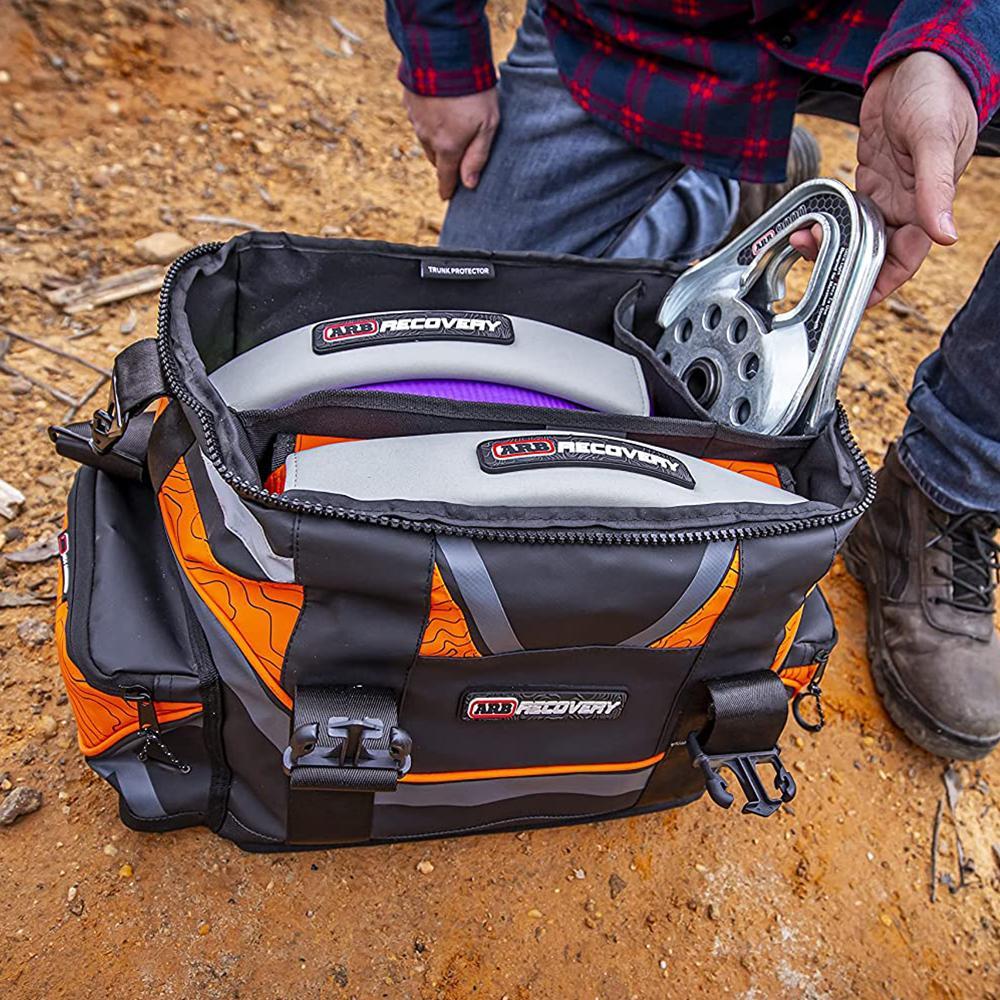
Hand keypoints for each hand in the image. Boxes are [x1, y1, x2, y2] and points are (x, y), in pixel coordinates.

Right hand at [403, 88, 499, 199]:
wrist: (445, 54)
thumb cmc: (474, 90)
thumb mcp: (487, 125)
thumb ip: (478, 156)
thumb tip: (469, 184)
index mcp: (447, 147)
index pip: (446, 177)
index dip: (447, 189)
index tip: (446, 197)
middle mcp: (427, 138)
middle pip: (436, 159)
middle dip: (445, 162)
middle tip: (457, 159)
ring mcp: (415, 119)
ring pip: (426, 139)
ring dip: (436, 140)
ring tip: (451, 128)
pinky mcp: (409, 101)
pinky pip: (419, 119)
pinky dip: (428, 119)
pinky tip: (439, 108)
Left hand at [791, 51, 977, 304]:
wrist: (918, 61)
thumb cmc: (938, 93)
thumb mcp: (934, 140)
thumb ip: (935, 190)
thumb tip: (945, 237)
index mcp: (929, 203)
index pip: (906, 258)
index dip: (883, 284)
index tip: (856, 303)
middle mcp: (908, 204)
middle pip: (876, 251)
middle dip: (846, 265)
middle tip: (814, 266)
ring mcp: (887, 191)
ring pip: (858, 233)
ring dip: (831, 243)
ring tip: (803, 238)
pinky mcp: (870, 177)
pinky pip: (848, 210)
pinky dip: (829, 219)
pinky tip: (808, 222)